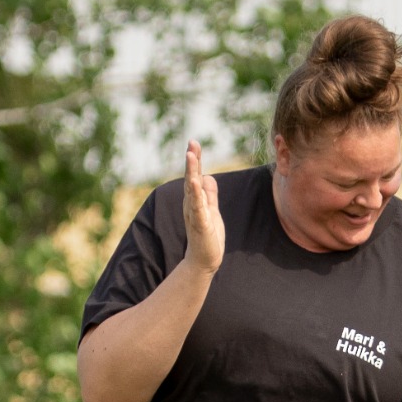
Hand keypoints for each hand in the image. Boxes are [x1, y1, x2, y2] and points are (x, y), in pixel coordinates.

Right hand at [183, 140, 223, 276]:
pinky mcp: (200, 223)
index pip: (195, 175)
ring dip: (191, 171)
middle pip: (191, 177)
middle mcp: (191, 203)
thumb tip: (207, 176)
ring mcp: (194, 212)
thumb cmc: (207, 235)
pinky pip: (197, 206)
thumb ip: (209, 193)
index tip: (194, 143)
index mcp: (194, 199)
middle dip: (192, 160)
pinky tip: (195, 181)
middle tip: (192, 142)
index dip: (195, 159)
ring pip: (191, 188)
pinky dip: (196, 193)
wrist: (204, 259)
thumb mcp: (210, 209)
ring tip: (190, 155)